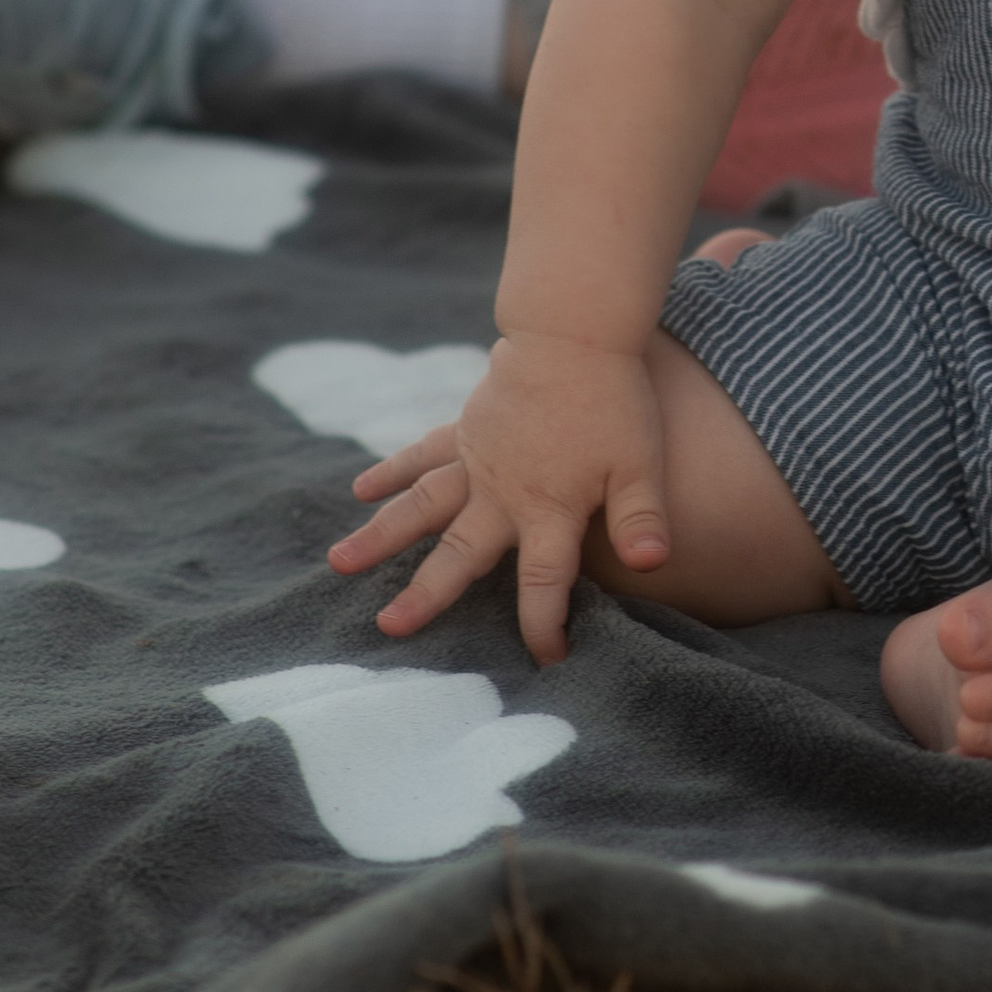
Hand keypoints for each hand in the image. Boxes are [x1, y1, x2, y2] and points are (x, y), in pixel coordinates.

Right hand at [326, 329, 671, 663]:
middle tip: (389, 628)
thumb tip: (652, 566)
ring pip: (421, 507)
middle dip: (427, 595)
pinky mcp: (468, 427)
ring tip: (340, 563)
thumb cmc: (616, 399)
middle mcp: (502, 494)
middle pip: (459, 555)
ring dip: (382, 536)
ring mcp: (478, 459)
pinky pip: (422, 454)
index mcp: (548, 511)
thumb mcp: (642, 462)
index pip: (543, 583)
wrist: (577, 332)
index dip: (543, 624)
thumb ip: (642, 517)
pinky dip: (392, 471)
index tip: (546, 659)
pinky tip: (362, 489)